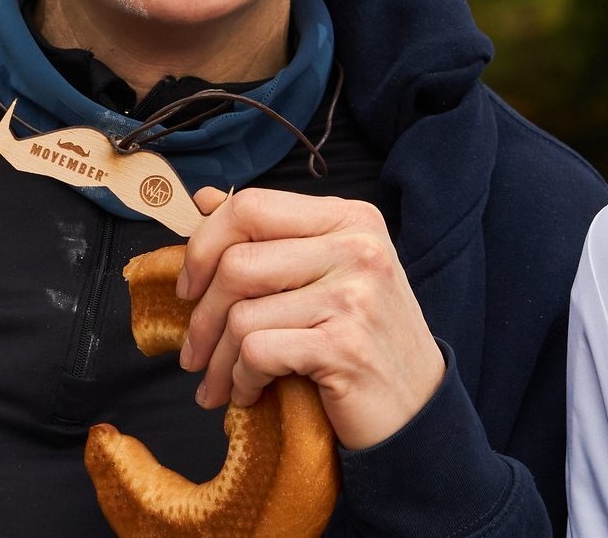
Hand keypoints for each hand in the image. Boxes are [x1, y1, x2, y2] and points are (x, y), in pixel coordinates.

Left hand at [176, 187, 445, 450]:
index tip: (190, 286)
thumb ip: (272, 237)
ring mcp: (354, 296)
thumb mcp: (328, 274)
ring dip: (219, 360)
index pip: (251, 206)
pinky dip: (242, 380)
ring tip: (221, 382)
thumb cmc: (364, 338)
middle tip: (195, 352)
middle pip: (236, 263)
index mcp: (350, 219)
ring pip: (241, 315)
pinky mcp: (345, 346)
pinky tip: (251, 392)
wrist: (418, 408)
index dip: (203, 246)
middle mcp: (357, 248)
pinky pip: (257, 353)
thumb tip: (203, 199)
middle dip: (201, 316)